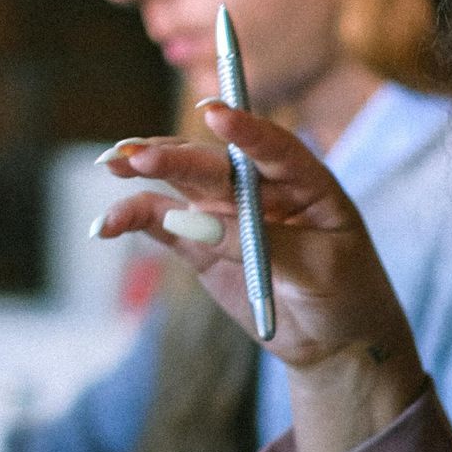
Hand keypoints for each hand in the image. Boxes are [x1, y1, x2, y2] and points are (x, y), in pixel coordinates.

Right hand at [91, 110, 422, 451]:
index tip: (215, 112)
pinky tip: (105, 224)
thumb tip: (191, 222)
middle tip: (138, 156)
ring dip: (144, 169)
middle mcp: (259, 185)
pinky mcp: (199, 241)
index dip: (245, 129)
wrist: (334, 338)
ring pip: (179, 181)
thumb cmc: (345, 293)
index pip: (273, 147)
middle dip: (174, 156)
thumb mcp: (317, 268)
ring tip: (113, 164)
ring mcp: (225, 210)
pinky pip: (160, 222)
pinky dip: (132, 218)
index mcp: (304, 181)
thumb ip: (259, 242)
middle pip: (213, 162)